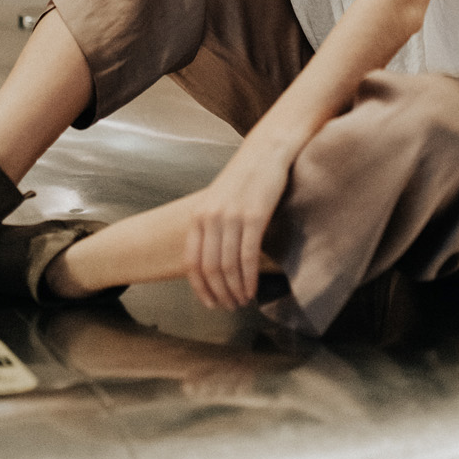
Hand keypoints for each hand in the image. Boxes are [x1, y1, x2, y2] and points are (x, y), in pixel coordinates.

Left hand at [184, 144, 290, 310]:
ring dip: (235, 290)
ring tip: (242, 301)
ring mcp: (231, 217)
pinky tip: (252, 290)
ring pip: (228, 266)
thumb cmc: (245, 176)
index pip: (192, 262)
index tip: (211, 303)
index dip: (200, 289)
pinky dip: (249, 279)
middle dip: (219, 294)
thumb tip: (213, 261)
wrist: (266, 151)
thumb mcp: (219, 200)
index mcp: (199, 215)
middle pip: (209, 269)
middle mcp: (210, 217)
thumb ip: (212, 227)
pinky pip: (247, 257)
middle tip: (230, 307)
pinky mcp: (254, 216)